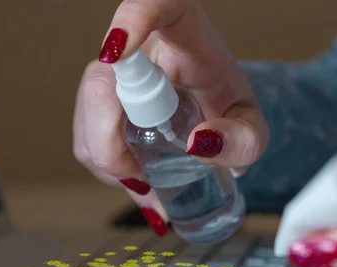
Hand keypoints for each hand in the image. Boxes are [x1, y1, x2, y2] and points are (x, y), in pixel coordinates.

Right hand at [73, 0, 267, 234]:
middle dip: (111, 139)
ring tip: (149, 179)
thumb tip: (197, 143)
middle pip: (102, 81)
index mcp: (185, 33)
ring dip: (110, 161)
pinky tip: (135, 173)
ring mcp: (115, 75)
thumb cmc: (231, 114)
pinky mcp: (100, 102)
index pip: (156, 3)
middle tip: (145, 174)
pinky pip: (86, 135)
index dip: (132, 18)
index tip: (116, 53)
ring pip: (88, 115)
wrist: (215, 119)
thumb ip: (242, 139)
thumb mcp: (251, 130)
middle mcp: (141, 50)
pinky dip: (106, 167)